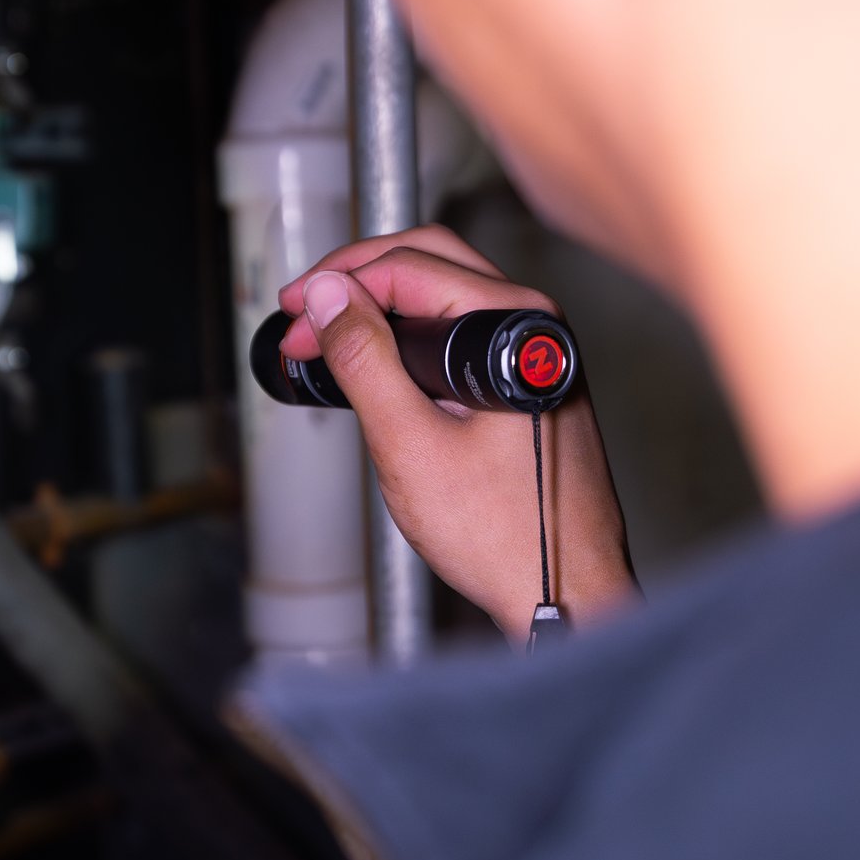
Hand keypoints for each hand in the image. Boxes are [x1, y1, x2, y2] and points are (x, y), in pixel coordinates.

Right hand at [277, 225, 636, 637]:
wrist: (567, 596)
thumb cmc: (506, 536)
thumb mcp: (410, 445)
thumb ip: (365, 360)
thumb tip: (329, 295)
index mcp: (516, 326)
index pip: (410, 266)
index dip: (338, 284)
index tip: (293, 315)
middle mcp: (536, 325)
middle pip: (429, 263)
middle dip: (355, 281)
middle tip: (301, 312)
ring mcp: (535, 354)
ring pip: (443, 298)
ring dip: (379, 308)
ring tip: (324, 339)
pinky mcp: (527, 384)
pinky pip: (460, 335)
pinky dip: (408, 340)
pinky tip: (371, 367)